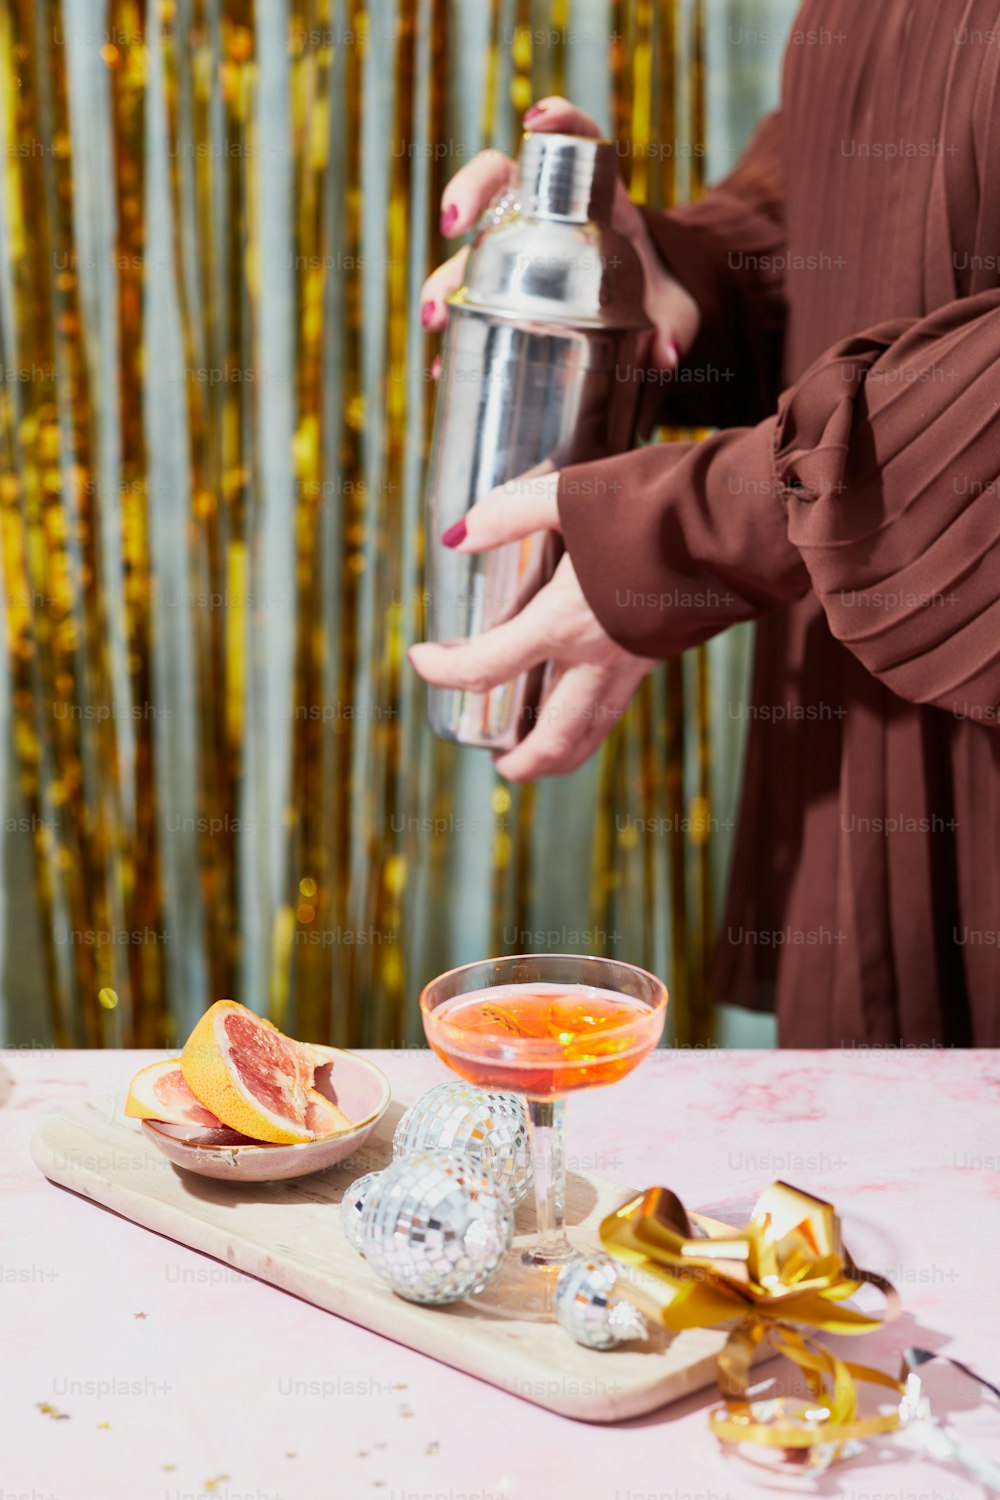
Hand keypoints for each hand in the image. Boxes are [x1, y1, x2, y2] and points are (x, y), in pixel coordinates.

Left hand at [408, 474, 655, 781]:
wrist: (738, 517)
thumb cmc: (653, 504)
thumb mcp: (569, 494)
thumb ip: (507, 515)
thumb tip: (456, 538)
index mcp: (564, 622)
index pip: (486, 668)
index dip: (442, 671)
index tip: (419, 658)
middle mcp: (597, 658)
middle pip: (551, 738)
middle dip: (522, 762)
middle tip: (499, 765)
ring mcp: (634, 664)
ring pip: (591, 734)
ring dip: (560, 757)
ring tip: (536, 759)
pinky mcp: (660, 655)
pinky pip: (617, 706)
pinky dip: (590, 722)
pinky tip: (580, 704)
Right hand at [420, 96, 700, 369]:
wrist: (643, 314)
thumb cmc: (659, 294)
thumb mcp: (674, 310)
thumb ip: (674, 327)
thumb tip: (665, 355)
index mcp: (596, 198)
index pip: (577, 140)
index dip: (560, 123)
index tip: (538, 123)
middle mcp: (546, 213)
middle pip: (496, 180)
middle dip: (467, 193)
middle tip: (453, 224)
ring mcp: (516, 249)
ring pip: (471, 248)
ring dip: (445, 280)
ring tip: (435, 316)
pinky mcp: (502, 290)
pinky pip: (472, 305)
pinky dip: (458, 339)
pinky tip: (441, 366)